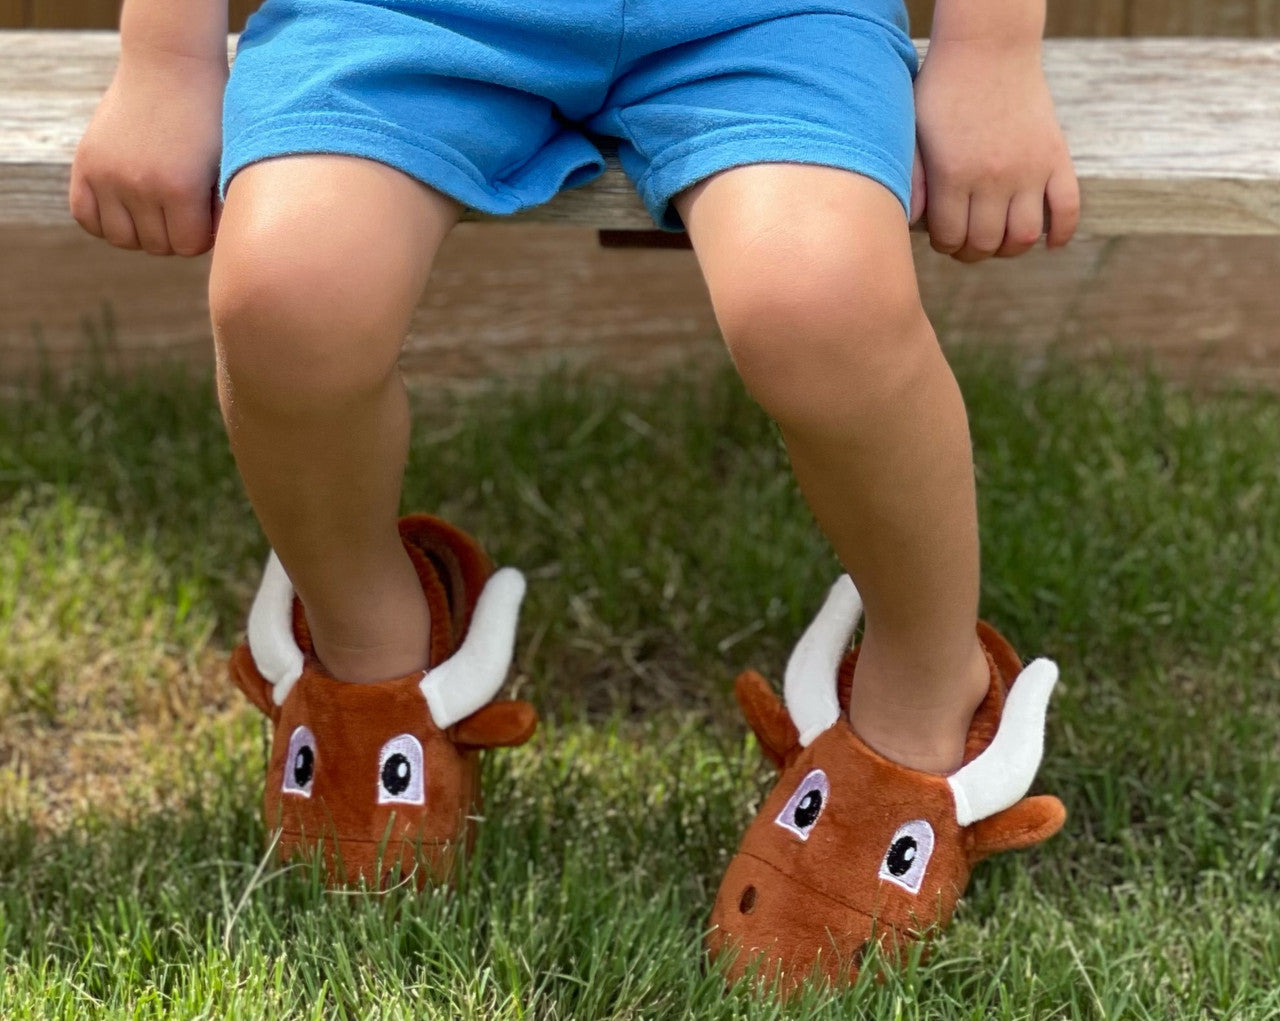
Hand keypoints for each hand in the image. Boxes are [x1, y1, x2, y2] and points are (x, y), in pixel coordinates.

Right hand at [70, 52, 226, 255]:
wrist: (170, 65)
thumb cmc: (209, 117)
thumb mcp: (226, 163)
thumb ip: (220, 210)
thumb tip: (216, 251)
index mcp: (180, 188)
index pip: (188, 247)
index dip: (202, 235)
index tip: (206, 216)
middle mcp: (139, 185)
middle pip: (157, 246)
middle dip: (175, 232)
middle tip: (183, 207)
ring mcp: (107, 174)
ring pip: (123, 239)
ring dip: (142, 232)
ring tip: (158, 208)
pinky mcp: (85, 163)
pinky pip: (86, 217)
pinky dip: (105, 222)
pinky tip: (127, 208)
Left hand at [911, 38, 1078, 261]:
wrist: (989, 46)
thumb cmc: (942, 89)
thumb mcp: (914, 133)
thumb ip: (912, 180)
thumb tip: (912, 225)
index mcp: (953, 174)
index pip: (951, 237)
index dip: (945, 244)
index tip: (944, 236)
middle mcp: (993, 177)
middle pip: (986, 243)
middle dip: (972, 251)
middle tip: (967, 241)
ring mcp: (1029, 168)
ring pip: (1024, 236)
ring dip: (1010, 249)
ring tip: (999, 240)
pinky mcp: (1056, 156)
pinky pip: (1068, 208)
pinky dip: (1061, 232)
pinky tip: (1049, 243)